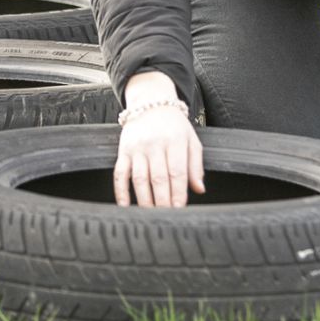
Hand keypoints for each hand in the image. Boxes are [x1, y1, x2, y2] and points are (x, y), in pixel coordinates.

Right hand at [113, 71, 204, 206]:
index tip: (180, 209)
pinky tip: (125, 206)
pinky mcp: (123, 151)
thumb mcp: (191, 140)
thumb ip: (195, 165)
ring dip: (144, 200)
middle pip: (158, 178)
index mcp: (174, 141)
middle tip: (166, 218)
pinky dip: (120, 191)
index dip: (178, 193)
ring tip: (150, 216)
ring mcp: (137, 148)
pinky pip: (119, 173)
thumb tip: (199, 189)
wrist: (150, 102)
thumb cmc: (174, 125)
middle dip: (163, 201)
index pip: (177, 171)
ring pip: (139, 178)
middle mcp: (154, 144)